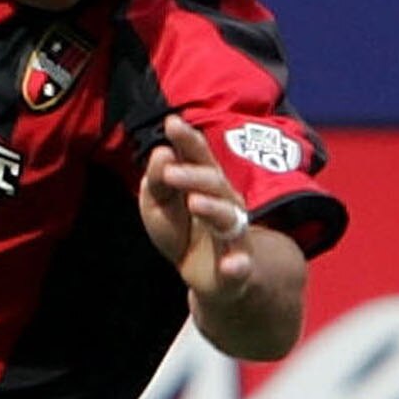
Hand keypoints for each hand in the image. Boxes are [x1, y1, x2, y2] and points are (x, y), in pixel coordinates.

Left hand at [138, 115, 258, 296]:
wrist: (207, 275)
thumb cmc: (182, 230)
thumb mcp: (157, 204)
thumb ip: (157, 181)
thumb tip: (162, 152)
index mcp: (204, 183)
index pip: (198, 157)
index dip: (187, 140)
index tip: (171, 123)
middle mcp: (225, 202)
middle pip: (214, 183)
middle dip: (193, 175)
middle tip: (169, 173)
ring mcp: (233, 234)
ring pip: (228, 217)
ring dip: (213, 209)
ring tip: (194, 203)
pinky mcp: (238, 267)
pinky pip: (241, 265)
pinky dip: (238, 266)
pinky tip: (232, 265)